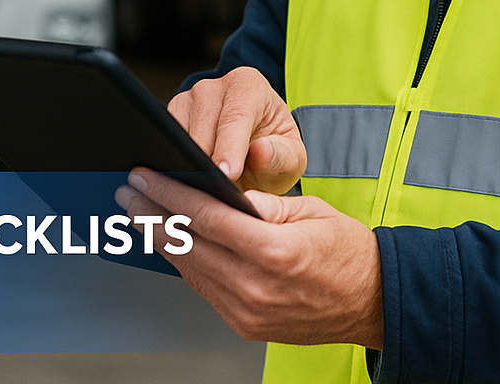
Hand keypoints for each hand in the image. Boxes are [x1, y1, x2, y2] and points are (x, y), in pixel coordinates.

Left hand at [116, 168, 382, 348]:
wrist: (371, 303)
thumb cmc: (348, 253)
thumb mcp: (311, 211)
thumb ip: (264, 202)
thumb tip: (223, 190)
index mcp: (274, 251)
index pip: (206, 216)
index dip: (169, 194)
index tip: (146, 177)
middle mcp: (255, 285)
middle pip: (188, 243)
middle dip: (152, 213)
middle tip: (128, 191)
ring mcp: (247, 310)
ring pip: (189, 268)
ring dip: (160, 238)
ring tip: (139, 213)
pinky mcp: (244, 323)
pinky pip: (204, 288)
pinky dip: (183, 262)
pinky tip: (170, 242)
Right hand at [168, 67, 306, 193]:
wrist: (256, 149)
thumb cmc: (275, 151)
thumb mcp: (291, 158)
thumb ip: (282, 155)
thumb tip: (260, 152)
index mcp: (248, 85)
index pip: (235, 117)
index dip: (230, 148)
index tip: (227, 176)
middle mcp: (213, 86)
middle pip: (203, 130)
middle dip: (208, 167)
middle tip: (217, 199)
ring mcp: (186, 99)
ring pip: (179, 140)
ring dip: (190, 169)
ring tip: (207, 196)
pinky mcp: (169, 117)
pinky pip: (165, 145)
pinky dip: (176, 168)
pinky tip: (191, 187)